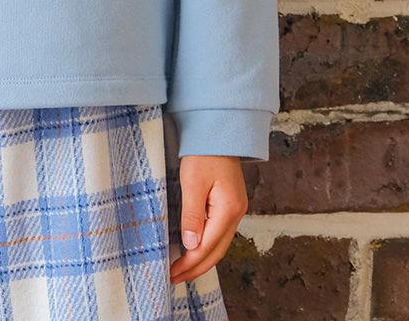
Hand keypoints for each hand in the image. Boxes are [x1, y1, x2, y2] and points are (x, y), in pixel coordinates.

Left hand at [169, 155, 247, 285]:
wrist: (217, 130)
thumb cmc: (204, 152)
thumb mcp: (193, 182)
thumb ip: (192, 215)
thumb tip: (191, 245)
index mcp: (229, 210)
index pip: (208, 247)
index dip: (190, 263)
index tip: (172, 273)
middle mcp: (236, 213)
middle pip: (217, 251)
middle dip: (196, 267)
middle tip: (175, 278)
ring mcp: (234, 209)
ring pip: (219, 244)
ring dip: (202, 258)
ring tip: (183, 269)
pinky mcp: (229, 203)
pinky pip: (219, 232)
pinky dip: (207, 245)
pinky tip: (195, 248)